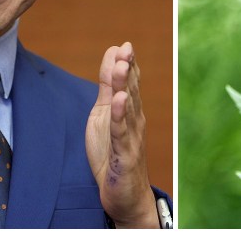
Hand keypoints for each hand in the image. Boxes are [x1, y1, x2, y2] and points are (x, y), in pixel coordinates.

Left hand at [86, 42, 157, 227]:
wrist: (125, 195)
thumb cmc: (114, 154)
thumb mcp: (105, 115)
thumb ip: (107, 88)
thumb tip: (111, 58)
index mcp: (130, 111)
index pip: (130, 83)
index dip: (127, 64)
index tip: (124, 45)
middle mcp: (135, 121)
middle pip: (131, 90)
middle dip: (128, 69)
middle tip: (126, 48)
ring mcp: (131, 137)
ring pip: (127, 108)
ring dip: (124, 86)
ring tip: (122, 66)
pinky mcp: (124, 155)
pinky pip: (121, 132)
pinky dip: (120, 115)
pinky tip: (119, 100)